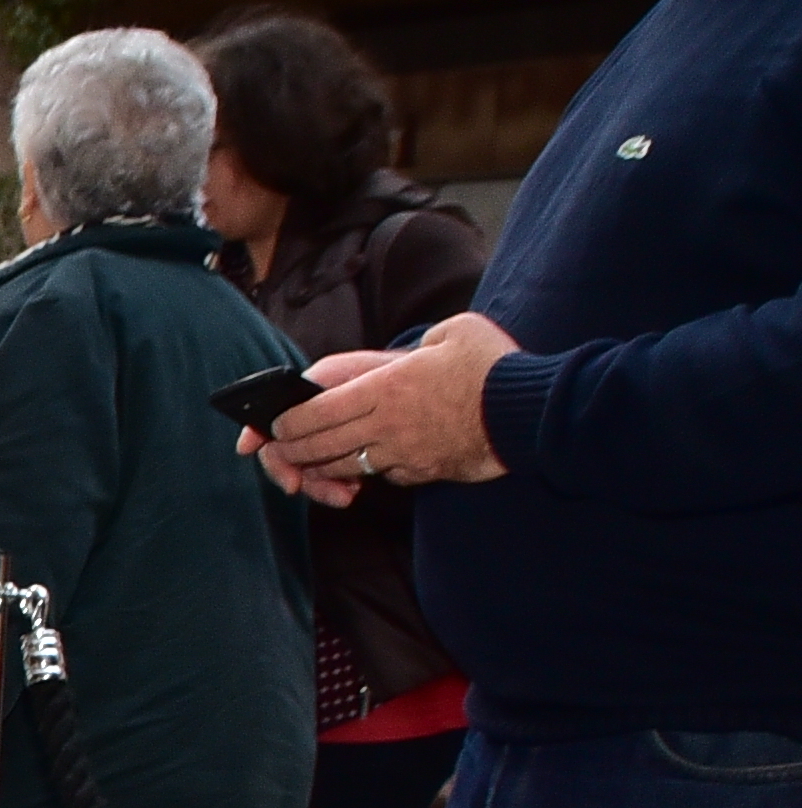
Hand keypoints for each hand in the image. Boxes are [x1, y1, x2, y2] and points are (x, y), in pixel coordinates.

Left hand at [248, 315, 517, 506]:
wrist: (533, 414)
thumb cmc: (494, 367)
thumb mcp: (454, 332)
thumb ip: (421, 344)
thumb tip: (416, 351)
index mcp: (384, 388)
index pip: (316, 411)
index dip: (288, 422)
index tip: (274, 425)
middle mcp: (386, 425)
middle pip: (322, 446)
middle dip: (293, 451)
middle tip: (280, 450)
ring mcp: (404, 453)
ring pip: (348, 466)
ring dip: (325, 467)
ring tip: (312, 463)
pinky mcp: (425, 472)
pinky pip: (387, 475)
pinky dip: (371, 472)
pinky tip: (368, 466)